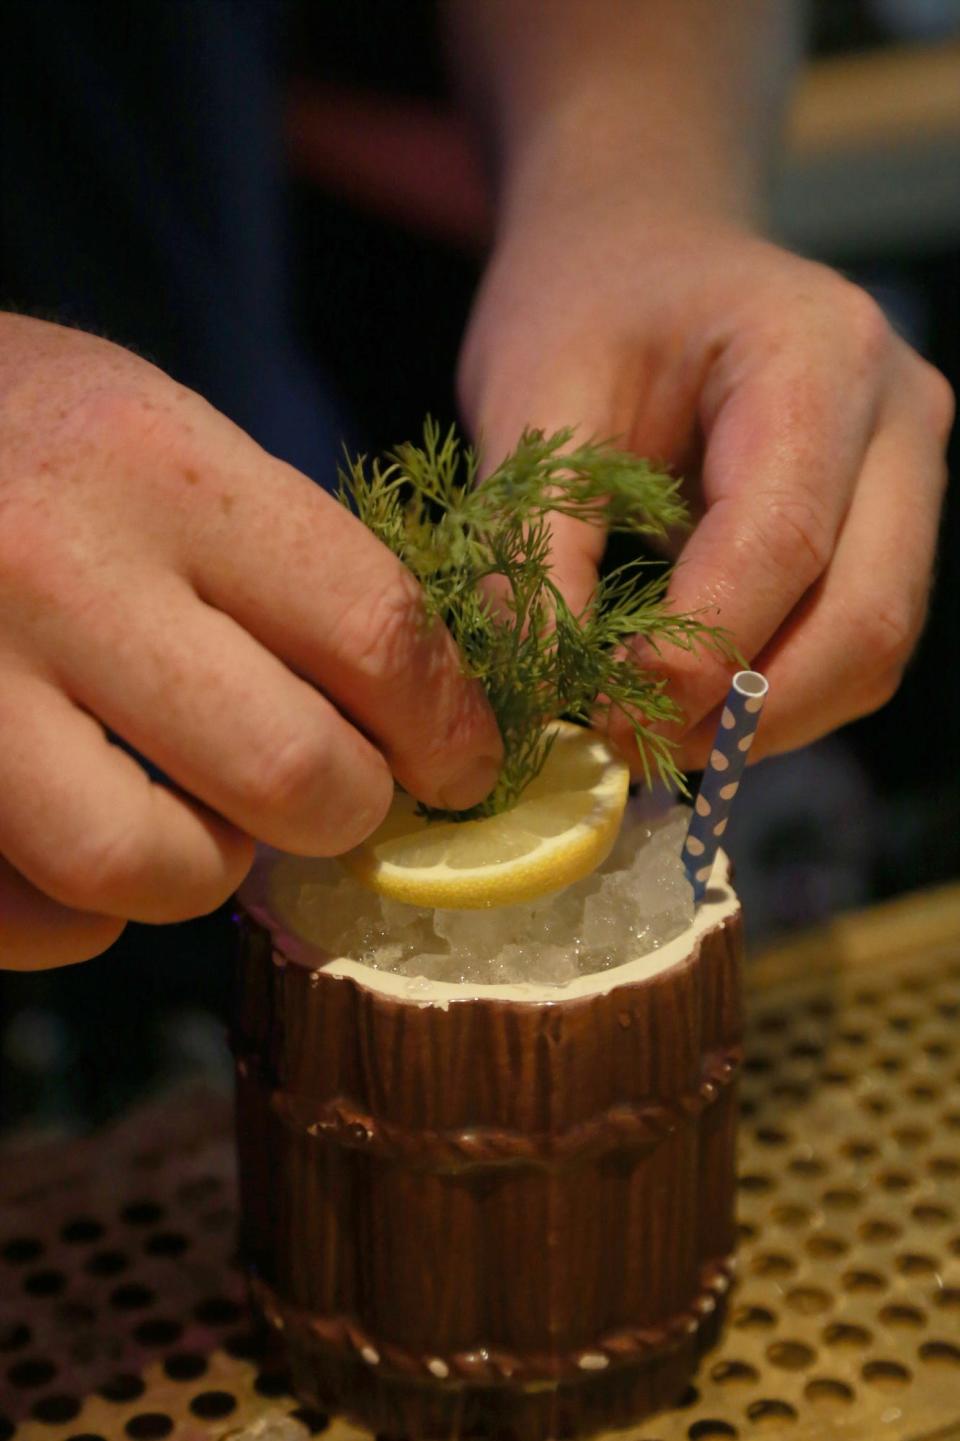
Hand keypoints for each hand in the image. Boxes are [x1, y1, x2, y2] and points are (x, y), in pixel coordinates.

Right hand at [0, 318, 501, 968]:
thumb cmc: (30, 434)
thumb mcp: (162, 433)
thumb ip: (284, 555)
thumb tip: (418, 707)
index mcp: (156, 466)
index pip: (374, 632)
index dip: (448, 726)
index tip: (463, 765)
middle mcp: (58, 571)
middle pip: (289, 771)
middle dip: (347, 807)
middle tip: (340, 791)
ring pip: (153, 867)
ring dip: (213, 864)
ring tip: (201, 812)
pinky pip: (38, 920)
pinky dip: (90, 919)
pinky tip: (97, 839)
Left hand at [459, 210, 953, 768]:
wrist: (643, 255)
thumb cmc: (586, 308)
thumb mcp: (533, 401)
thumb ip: (534, 546)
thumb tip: (541, 694)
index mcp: (817, 355)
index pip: (784, 542)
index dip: (696, 655)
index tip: (599, 714)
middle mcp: (900, 416)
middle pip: (864, 618)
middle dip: (741, 712)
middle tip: (626, 747)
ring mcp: (912, 473)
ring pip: (873, 649)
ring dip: (762, 719)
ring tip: (648, 732)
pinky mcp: (892, 523)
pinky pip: (856, 642)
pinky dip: (777, 695)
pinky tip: (690, 701)